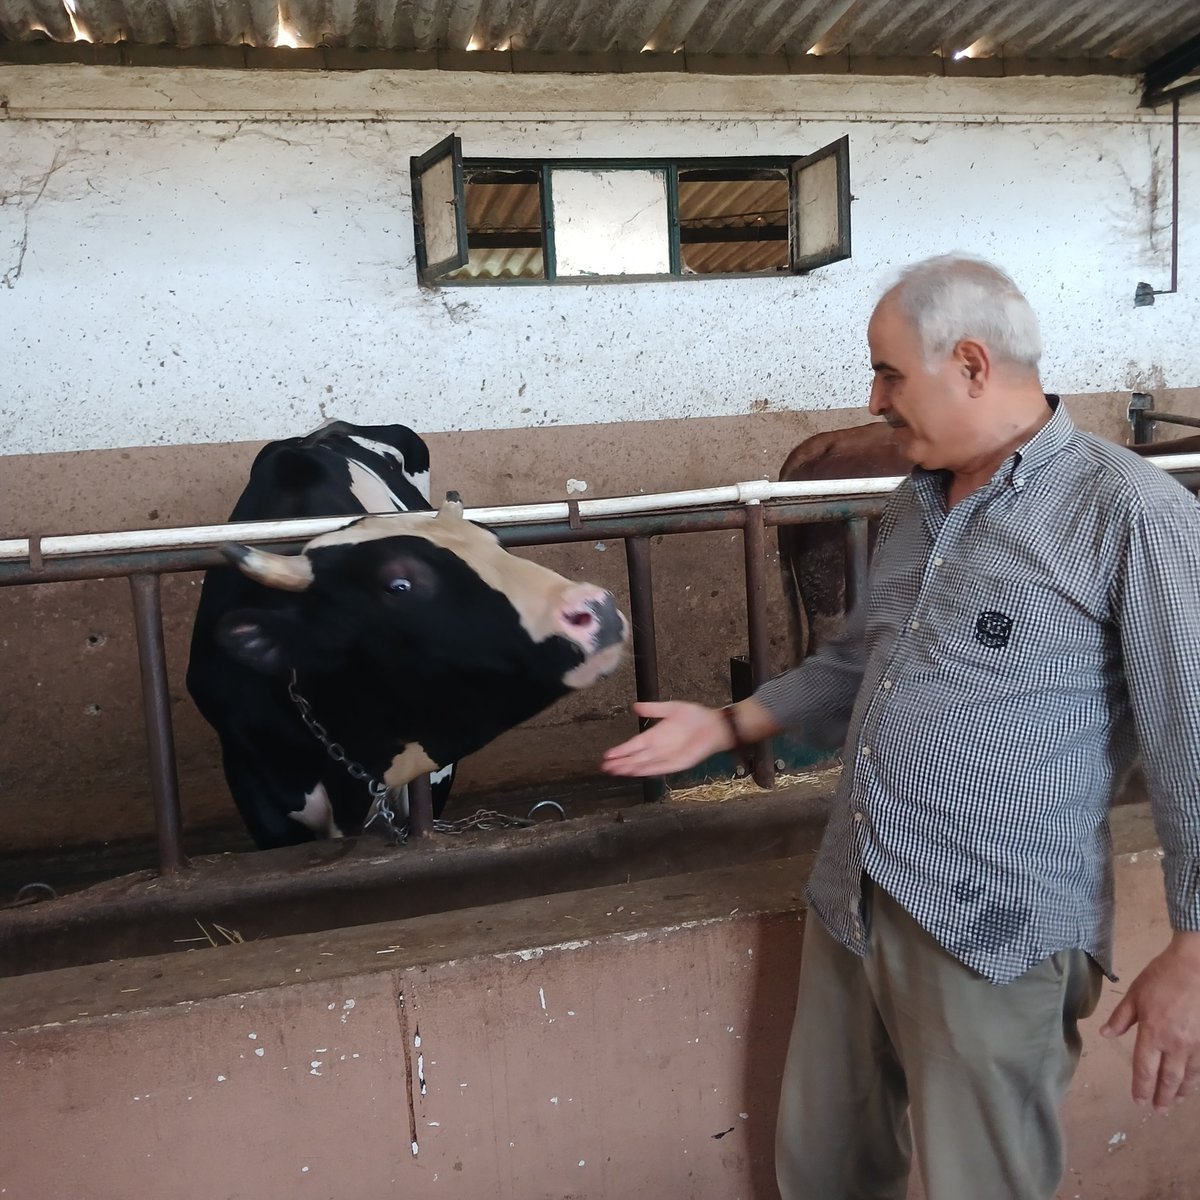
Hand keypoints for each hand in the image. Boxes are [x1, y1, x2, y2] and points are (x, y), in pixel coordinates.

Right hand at [601, 701, 731, 777]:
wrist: (713, 725)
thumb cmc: (694, 716)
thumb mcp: (671, 709)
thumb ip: (653, 709)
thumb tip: (635, 706)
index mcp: (655, 735)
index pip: (633, 745)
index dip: (621, 750)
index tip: (608, 754)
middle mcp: (658, 748)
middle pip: (635, 757)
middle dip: (620, 762)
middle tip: (605, 767)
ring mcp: (667, 757)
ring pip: (644, 765)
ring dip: (630, 768)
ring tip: (616, 771)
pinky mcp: (678, 764)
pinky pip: (660, 768)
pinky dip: (648, 770)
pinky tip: (636, 772)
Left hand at [1100, 931, 1199, 1110]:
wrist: (1195, 968)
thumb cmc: (1161, 978)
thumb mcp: (1134, 995)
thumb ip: (1121, 1018)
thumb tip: (1106, 1034)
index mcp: (1152, 1033)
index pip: (1144, 1068)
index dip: (1141, 1086)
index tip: (1138, 1100)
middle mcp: (1174, 1044)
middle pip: (1168, 1078)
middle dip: (1163, 1097)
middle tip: (1159, 1112)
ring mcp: (1194, 1044)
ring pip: (1188, 1076)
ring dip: (1181, 1091)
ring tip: (1175, 1102)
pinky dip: (1195, 1077)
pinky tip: (1192, 1082)